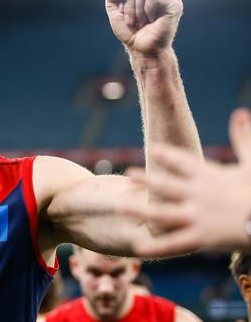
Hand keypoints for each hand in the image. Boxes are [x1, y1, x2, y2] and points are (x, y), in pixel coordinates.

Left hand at [105, 0, 182, 54]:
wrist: (141, 50)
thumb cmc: (130, 31)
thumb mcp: (114, 9)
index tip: (126, 12)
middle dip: (128, 5)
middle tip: (135, 19)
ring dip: (137, 10)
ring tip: (144, 21)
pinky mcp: (175, 3)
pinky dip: (147, 11)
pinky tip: (152, 20)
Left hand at [123, 108, 250, 255]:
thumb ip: (243, 138)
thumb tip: (239, 111)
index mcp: (209, 176)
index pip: (183, 161)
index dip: (166, 154)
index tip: (151, 148)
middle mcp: (197, 194)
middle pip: (164, 185)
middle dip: (145, 179)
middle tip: (127, 174)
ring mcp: (196, 216)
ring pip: (161, 213)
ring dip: (140, 211)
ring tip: (120, 208)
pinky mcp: (201, 238)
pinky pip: (173, 243)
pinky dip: (155, 246)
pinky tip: (137, 247)